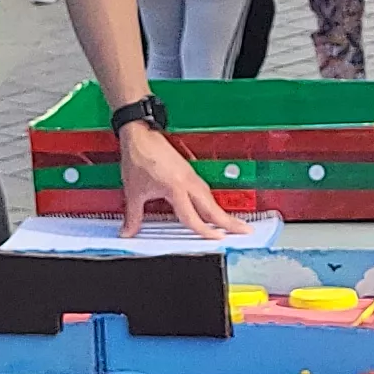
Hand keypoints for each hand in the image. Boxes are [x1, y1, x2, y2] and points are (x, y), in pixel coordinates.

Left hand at [116, 118, 233, 239]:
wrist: (140, 135)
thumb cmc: (139, 158)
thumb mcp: (134, 191)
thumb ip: (133, 215)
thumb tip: (128, 232)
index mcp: (176, 188)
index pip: (193, 216)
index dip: (205, 231)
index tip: (218, 239)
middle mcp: (188, 182)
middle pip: (212, 207)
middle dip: (229, 221)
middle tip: (245, 230)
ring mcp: (190, 176)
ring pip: (210, 198)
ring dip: (222, 212)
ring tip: (233, 224)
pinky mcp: (188, 172)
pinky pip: (205, 191)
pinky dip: (211, 202)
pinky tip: (211, 209)